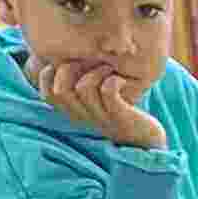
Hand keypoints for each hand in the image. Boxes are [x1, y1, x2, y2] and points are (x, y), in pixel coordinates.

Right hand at [31, 59, 168, 150]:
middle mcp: (84, 118)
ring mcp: (103, 119)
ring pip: (83, 89)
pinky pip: (108, 92)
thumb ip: (80, 83)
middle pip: (60, 91)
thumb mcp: (97, 100)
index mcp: (75, 113)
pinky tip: (120, 79)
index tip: (65, 63)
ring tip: (108, 67)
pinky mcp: (122, 119)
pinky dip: (112, 80)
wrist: (150, 142)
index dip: (48, 75)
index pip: (48, 95)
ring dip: (94, 71)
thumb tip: (62, 56)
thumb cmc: (123, 114)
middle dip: (69, 67)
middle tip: (87, 60)